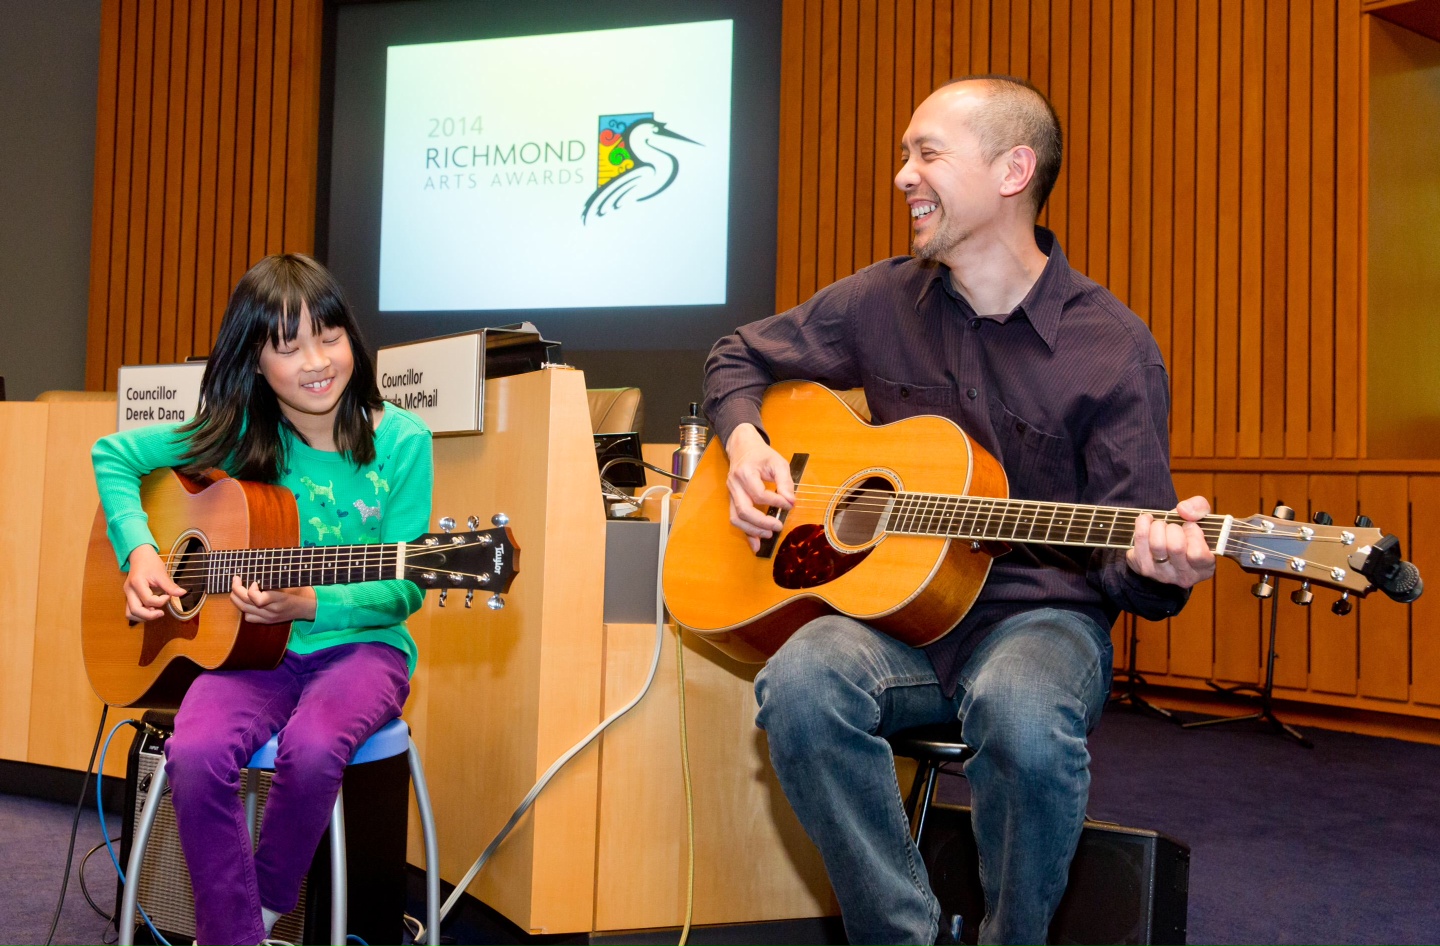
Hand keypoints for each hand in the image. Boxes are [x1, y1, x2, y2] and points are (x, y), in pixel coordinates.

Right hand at [123, 545, 186, 621]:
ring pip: (130, 613)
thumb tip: (183, 593)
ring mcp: (127, 594)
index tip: (168, 595)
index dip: (161, 601)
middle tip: (162, 613)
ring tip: (156, 611)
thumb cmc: (150, 563)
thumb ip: (170, 586)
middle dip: (149, 615)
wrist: (140, 556)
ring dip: (144, 616)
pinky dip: (141, 613)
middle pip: (134, 611)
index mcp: (137, 583)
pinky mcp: (129, 597)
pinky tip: (152, 609)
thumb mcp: (161, 573)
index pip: (148, 600)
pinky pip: (132, 610)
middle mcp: (129, 591)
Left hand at [229, 577, 317, 623]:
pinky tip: (247, 600)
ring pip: (244, 610)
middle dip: (237, 589)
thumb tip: (255, 571)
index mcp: (280, 599)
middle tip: (237, 579)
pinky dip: (244, 608)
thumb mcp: (289, 581)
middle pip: (246, 603)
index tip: (255, 581)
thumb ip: (273, 580)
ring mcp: (269, 617)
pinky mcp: (267, 621)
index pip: (258, 599)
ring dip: (237, 598)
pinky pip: (248, 617)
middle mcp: (272, 610)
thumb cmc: (300, 590)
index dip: (251, 590)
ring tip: (237, 588)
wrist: (309, 607)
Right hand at [725, 423, 794, 552]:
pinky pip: (736, 519)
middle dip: (762, 522)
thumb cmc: (762, 455)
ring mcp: (731, 494)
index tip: (789, 505)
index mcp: (745, 473)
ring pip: (737, 518)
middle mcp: (734, 485)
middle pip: (744, 510)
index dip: (776, 502)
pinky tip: (756, 544)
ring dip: (753, 530)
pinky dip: (746, 532)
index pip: (759, 494)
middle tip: (778, 526)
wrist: (743, 448)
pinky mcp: (732, 500)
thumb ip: (785, 482)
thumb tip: (791, 501)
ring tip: (769, 534)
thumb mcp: (778, 462)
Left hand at [1126, 495, 1216, 587]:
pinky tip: (1147, 522)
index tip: (1189, 527)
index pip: (1197, 553)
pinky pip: (1139, 539)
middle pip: (1176, 547)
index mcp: (1204, 568)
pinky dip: (1142, 523)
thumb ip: (1199, 508)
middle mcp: (1184, 576)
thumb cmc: (1187, 533)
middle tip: (1173, 526)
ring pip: (1157, 544)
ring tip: (1161, 525)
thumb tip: (1183, 510)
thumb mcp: (1201, 518)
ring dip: (1158, 526)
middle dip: (1174, 528)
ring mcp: (1161, 574)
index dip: (1193, 533)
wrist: (1165, 545)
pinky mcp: (1142, 567)